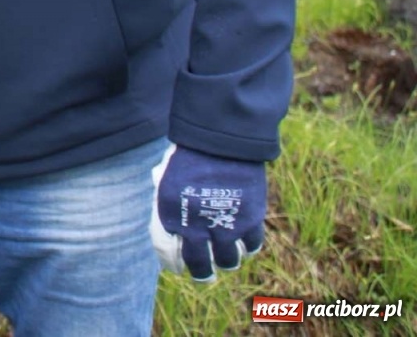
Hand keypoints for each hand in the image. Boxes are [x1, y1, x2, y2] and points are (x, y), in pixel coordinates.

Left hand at [151, 144, 266, 281]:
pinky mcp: (250, 220)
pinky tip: (243, 242)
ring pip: (229, 261)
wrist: (218, 143)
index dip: (173, 264)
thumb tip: (173, 230)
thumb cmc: (188, 158)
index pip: (169, 257)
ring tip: (225, 255)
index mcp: (172, 218)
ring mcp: (226, 227)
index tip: (178, 268)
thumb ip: (169, 207)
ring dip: (226, 260)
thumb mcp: (166, 182)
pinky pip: (251, 245)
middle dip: (203, 274)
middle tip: (206, 274)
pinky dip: (247, 246)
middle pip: (201, 268)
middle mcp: (198, 229)